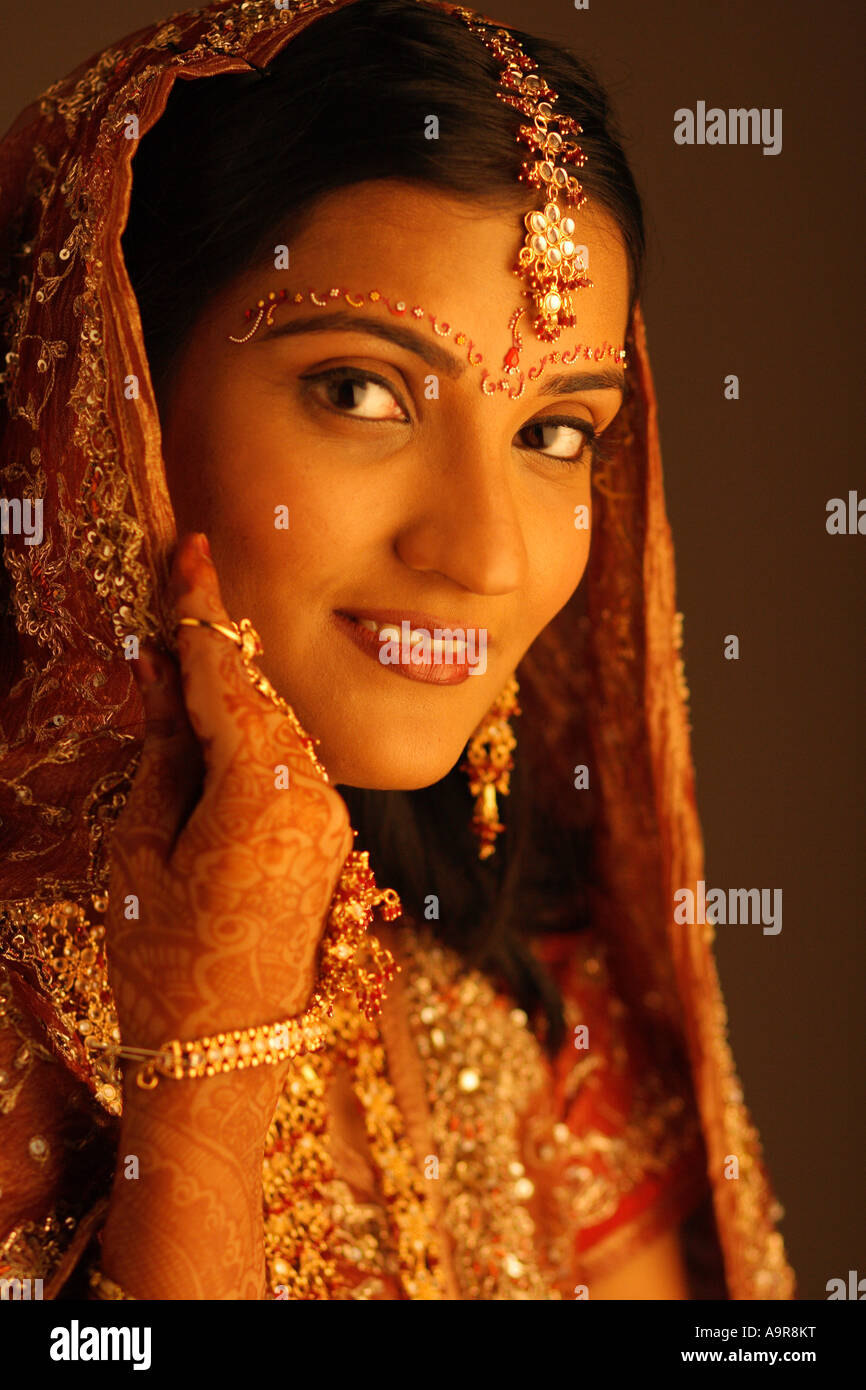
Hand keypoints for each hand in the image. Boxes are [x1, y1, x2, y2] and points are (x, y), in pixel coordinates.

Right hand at [106, 532, 353, 1056]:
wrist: (223, 1062)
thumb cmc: (163, 968)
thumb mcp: (139, 855)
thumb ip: (165, 757)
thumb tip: (169, 684)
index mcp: (265, 796)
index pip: (228, 681)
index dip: (202, 612)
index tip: (190, 548)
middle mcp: (316, 800)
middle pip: (260, 698)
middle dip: (216, 651)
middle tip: (177, 596)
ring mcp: (332, 825)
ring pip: (278, 731)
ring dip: (232, 699)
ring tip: (180, 676)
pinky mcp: (332, 847)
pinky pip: (291, 769)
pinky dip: (252, 741)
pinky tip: (213, 735)